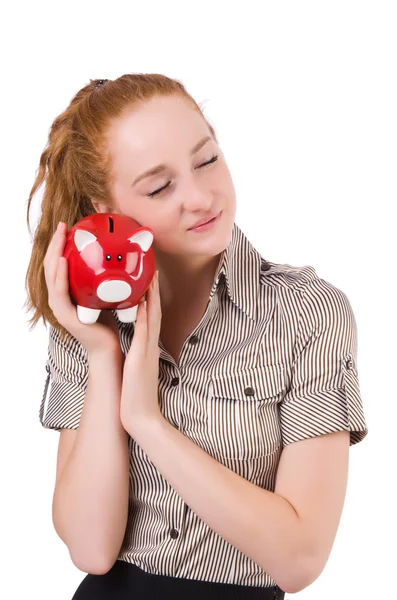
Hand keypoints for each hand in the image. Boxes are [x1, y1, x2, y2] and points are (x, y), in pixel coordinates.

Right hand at [43, 221, 120, 354]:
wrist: (109, 348)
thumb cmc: (109, 322)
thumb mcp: (105, 294)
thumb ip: (104, 278)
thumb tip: (118, 255)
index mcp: (67, 292)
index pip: (59, 264)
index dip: (60, 245)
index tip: (67, 227)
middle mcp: (60, 298)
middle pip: (51, 265)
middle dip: (54, 244)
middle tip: (62, 225)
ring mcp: (60, 307)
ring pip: (51, 275)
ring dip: (54, 253)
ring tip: (60, 236)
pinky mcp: (65, 315)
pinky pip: (60, 291)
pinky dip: (60, 275)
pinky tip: (64, 260)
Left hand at [120, 270, 162, 434]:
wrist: (141, 416)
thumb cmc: (135, 395)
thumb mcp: (136, 369)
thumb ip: (137, 355)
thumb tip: (133, 345)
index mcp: (147, 346)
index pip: (150, 316)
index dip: (150, 296)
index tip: (148, 277)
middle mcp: (150, 345)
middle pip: (154, 311)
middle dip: (153, 289)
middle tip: (152, 267)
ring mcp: (147, 349)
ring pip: (152, 317)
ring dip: (152, 296)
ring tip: (151, 275)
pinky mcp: (141, 357)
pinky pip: (143, 332)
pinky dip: (145, 316)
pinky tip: (144, 301)